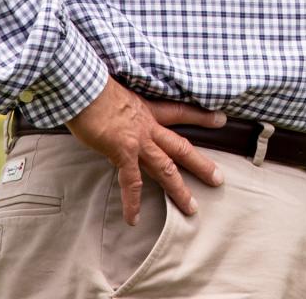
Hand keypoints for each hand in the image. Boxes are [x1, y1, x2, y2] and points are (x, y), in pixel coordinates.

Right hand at [65, 77, 227, 224]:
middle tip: (218, 179)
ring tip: (191, 208)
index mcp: (148, 110)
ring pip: (165, 168)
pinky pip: (131, 182)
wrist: (85, 86)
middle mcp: (148, 127)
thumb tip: (116, 110)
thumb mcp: (118, 92)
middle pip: (181, 148)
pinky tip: (133, 219)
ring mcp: (138, 141)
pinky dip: (132, 202)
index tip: (221, 121)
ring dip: (178, 190)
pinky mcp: (122, 152)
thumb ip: (123, 106)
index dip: (201, 117)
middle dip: (201, 164)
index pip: (181, 112)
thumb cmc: (95, 87)